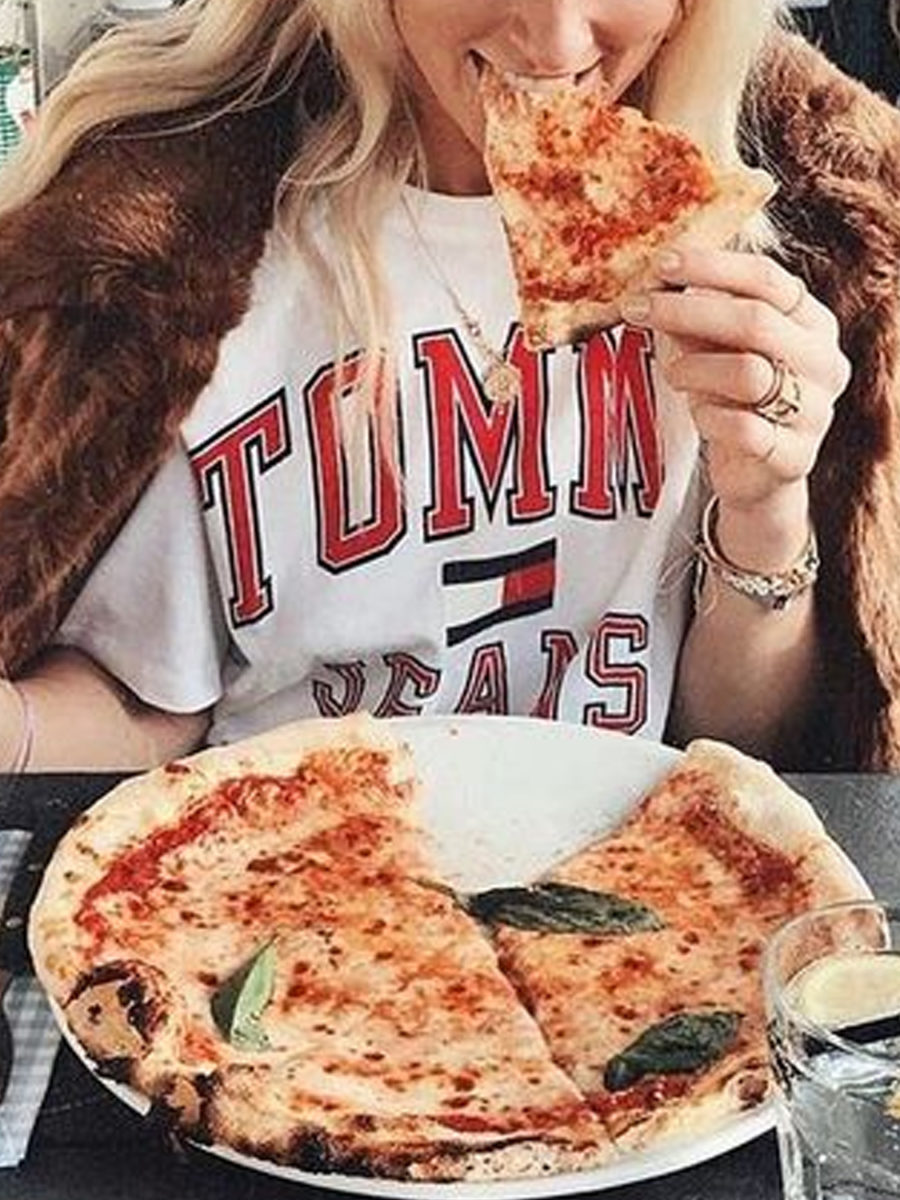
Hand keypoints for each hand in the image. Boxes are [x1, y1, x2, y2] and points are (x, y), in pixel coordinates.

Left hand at [620, 245, 850, 522]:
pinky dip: (708, 417)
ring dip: (694, 368)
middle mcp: (823, 362)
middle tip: (636, 309)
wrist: (758, 473)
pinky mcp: (793, 456)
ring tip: (674, 376)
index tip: (661, 264)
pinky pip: (741, 428)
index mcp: (813, 323)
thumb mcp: (717, 349)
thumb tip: (657, 281)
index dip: (712, 267)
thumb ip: (699, 317)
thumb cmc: (736, 399)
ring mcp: (814, 411)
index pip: (767, 279)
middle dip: (687, 311)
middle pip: (756, 321)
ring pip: (748, 373)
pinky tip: (700, 415)